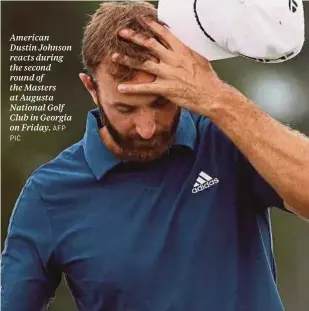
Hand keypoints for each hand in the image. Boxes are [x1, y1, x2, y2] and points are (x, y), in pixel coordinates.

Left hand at [112, 19, 233, 115]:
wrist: (211, 94)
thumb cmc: (207, 78)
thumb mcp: (198, 59)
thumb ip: (186, 52)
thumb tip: (180, 46)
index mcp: (181, 50)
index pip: (163, 33)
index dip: (150, 25)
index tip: (140, 19)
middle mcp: (172, 59)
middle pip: (149, 45)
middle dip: (134, 37)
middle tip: (121, 32)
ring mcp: (168, 73)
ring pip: (143, 64)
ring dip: (127, 60)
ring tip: (113, 56)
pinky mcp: (165, 88)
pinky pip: (145, 87)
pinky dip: (132, 88)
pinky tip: (121, 88)